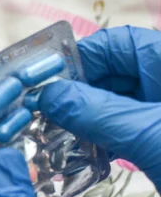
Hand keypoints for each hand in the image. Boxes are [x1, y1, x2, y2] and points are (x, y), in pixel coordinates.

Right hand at [40, 26, 160, 189]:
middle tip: (46, 109)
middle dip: (78, 91)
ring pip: (114, 104)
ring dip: (85, 117)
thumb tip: (49, 95)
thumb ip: (96, 112)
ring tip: (58, 132)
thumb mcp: (151, 135)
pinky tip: (83, 151)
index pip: (119, 44)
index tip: (49, 77)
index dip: (82, 56)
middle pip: (113, 73)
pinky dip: (100, 137)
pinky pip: (122, 129)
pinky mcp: (159, 141)